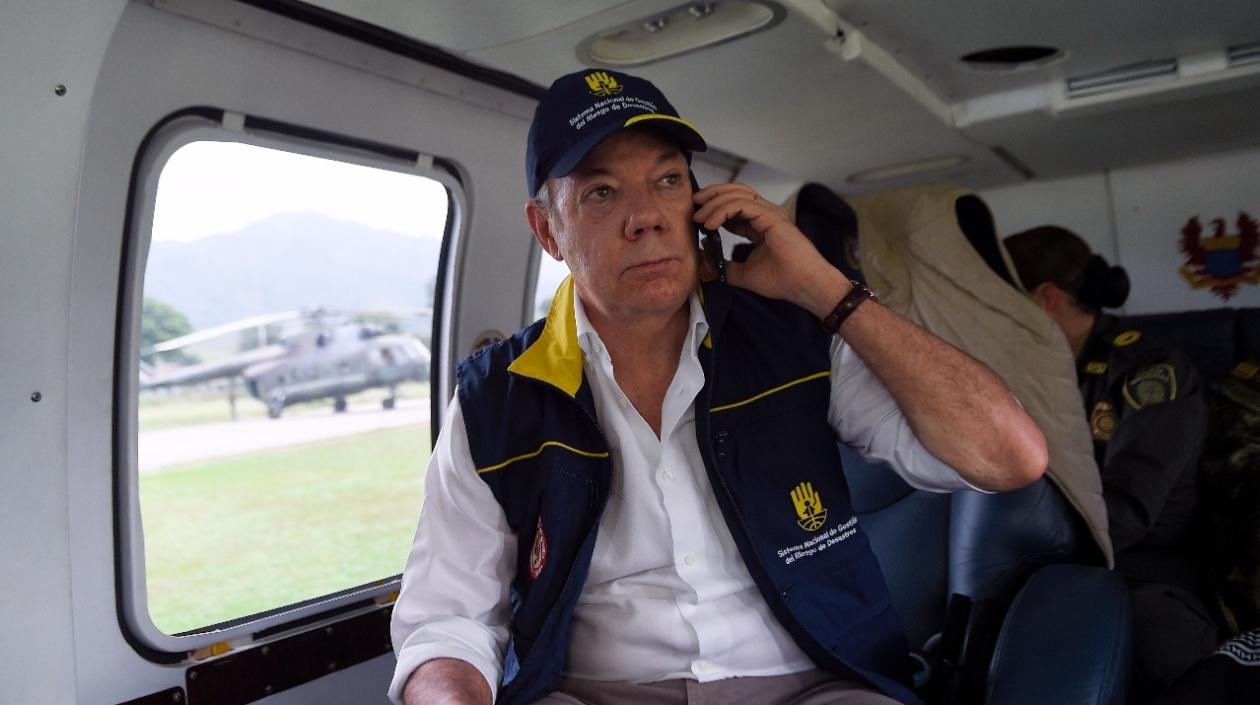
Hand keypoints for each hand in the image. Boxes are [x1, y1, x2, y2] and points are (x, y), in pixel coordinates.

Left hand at [692, 183, 845, 315]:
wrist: (804, 286)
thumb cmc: (783, 281)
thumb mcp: (743, 274)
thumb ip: (723, 265)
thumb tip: (703, 257)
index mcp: (761, 224)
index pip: (735, 205)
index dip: (715, 206)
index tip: (697, 216)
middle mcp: (766, 214)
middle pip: (736, 192)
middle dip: (712, 195)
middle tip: (693, 204)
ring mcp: (770, 213)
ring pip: (737, 195)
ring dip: (714, 202)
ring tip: (699, 217)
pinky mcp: (771, 217)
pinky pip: (742, 205)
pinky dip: (723, 210)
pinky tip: (711, 223)